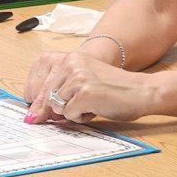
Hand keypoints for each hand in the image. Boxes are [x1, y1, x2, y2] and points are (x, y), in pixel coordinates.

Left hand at [25, 50, 148, 123]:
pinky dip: (81, 117)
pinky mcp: (85, 92)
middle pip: (45, 97)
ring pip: (56, 107)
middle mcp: (71, 64)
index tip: (35, 114)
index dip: (37, 103)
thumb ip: (60, 93)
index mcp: (69, 59)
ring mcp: (78, 77)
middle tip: (62, 115)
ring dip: (70, 113)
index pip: (39, 83)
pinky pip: (69, 114)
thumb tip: (34, 115)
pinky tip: (95, 109)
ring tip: (89, 106)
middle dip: (50, 111)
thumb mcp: (83, 84)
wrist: (142, 91)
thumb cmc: (115, 91)